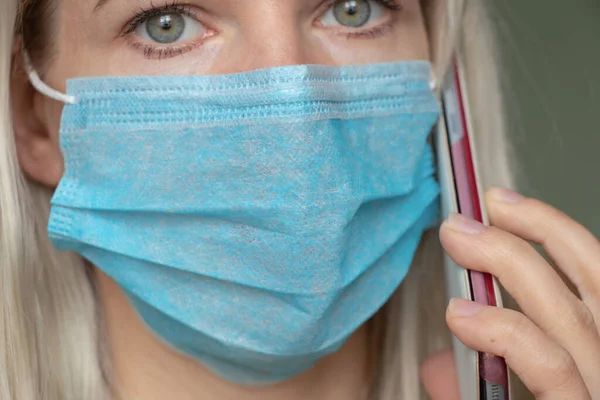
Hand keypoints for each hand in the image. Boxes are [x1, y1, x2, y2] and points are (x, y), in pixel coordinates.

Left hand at [424, 188, 599, 398]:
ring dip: (507, 262)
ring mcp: (598, 388)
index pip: (592, 275)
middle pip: (589, 279)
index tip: (500, 203)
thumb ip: (478, 377)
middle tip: (467, 216)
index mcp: (596, 351)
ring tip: (457, 238)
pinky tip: (461, 314)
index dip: (551, 229)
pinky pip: (550, 363)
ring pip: (567, 312)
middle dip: (529, 231)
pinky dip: (504, 331)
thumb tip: (438, 365)